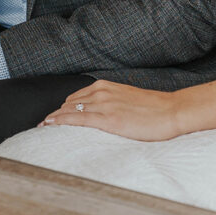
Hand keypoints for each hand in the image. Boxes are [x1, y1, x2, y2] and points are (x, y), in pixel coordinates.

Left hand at [40, 80, 184, 141]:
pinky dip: (61, 122)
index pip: (75, 97)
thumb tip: (102, 113)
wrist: (172, 111)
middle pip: (68, 103)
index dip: (62, 108)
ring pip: (69, 111)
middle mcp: (101, 92)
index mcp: (105, 86)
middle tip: (44, 125)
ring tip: (43, 128)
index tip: (53, 117)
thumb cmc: (154, 108)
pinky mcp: (108, 119)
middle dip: (56, 114)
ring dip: (54, 119)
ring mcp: (104, 105)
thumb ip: (112, 102)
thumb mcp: (128, 99)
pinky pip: (77, 120)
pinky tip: (51, 126)